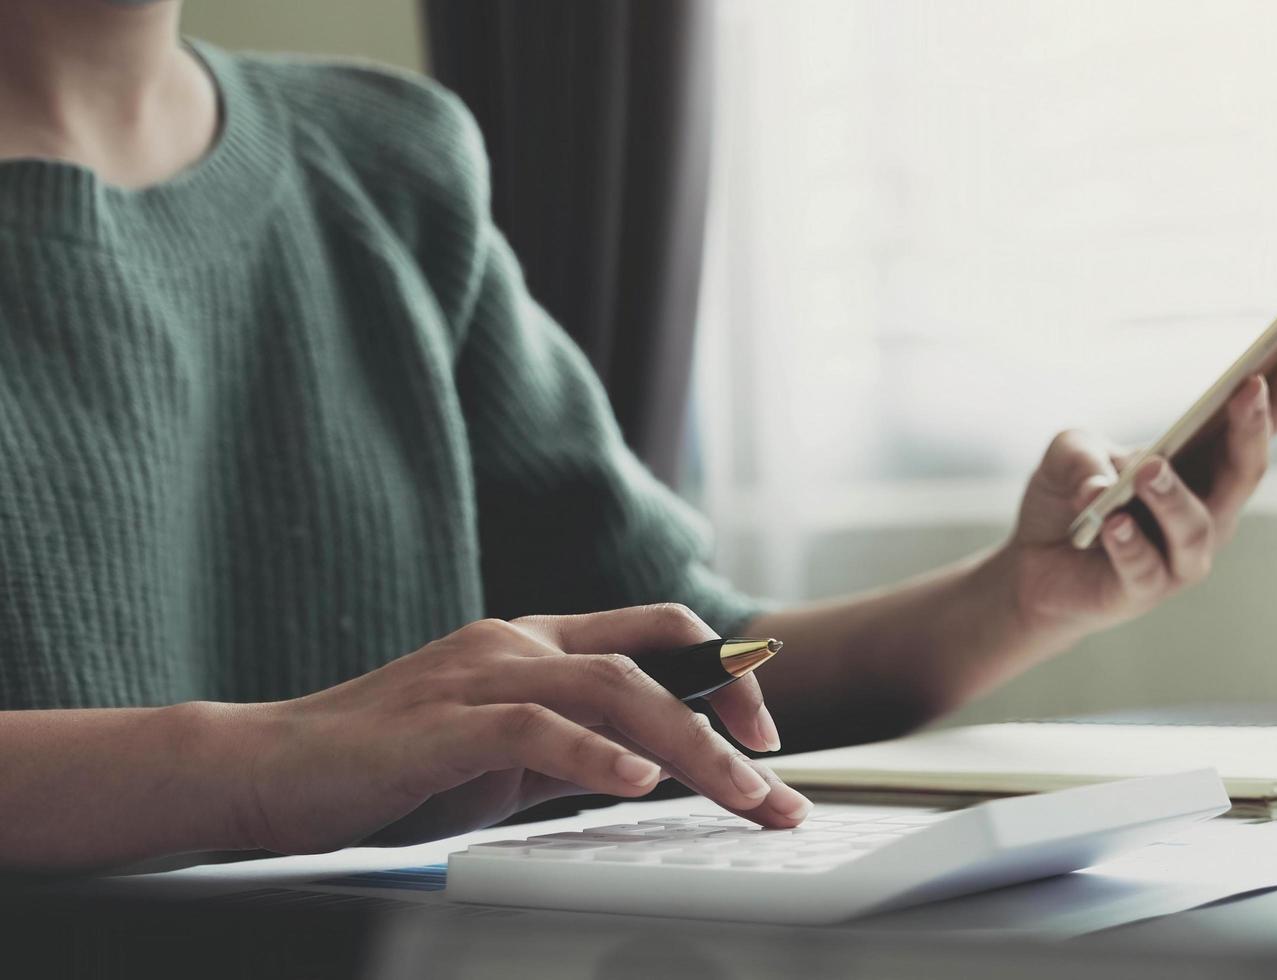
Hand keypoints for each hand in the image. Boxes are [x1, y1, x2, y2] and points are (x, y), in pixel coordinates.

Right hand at [229, 605, 809, 854]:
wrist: (265, 771)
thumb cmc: (387, 770)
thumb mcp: (503, 757)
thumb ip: (575, 751)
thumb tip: (656, 771)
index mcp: (534, 643)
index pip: (655, 633)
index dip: (725, 672)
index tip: (770, 735)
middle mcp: (515, 644)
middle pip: (651, 667)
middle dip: (729, 727)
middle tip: (776, 790)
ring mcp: (478, 675)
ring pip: (613, 690)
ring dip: (690, 747)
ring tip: (741, 794)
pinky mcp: (442, 722)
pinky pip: (536, 728)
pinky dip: (597, 754)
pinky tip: (640, 784)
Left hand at [1003, 313, 1276, 638]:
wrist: (1035, 569)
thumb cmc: (1070, 500)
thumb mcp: (1069, 451)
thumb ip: (1082, 451)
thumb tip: (1102, 485)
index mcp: (1208, 460)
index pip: (1267, 409)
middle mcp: (1211, 508)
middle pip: (1248, 466)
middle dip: (1255, 426)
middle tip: (1250, 387)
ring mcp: (1183, 554)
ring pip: (1197, 525)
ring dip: (1174, 495)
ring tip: (1148, 471)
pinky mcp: (1145, 590)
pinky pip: (1144, 567)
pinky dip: (1129, 543)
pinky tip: (1112, 524)